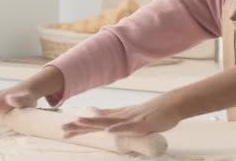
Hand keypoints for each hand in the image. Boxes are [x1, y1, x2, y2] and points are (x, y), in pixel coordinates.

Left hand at [62, 94, 182, 137]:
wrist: (172, 104)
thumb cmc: (153, 112)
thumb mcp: (131, 116)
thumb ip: (117, 118)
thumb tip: (102, 121)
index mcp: (119, 116)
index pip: (96, 122)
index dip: (80, 126)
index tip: (64, 130)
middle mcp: (122, 116)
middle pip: (98, 122)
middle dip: (80, 126)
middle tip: (63, 129)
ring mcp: (132, 119)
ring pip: (110, 122)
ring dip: (94, 123)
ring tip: (79, 123)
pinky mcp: (143, 123)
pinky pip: (129, 127)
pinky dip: (118, 128)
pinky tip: (108, 131)